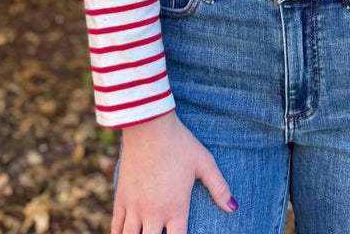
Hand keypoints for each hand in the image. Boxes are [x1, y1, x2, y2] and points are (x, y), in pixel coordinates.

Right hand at [111, 109, 236, 233]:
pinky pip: (116, 226)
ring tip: (145, 233)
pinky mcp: (121, 198)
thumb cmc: (180, 143)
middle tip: (162, 233)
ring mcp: (135, 207)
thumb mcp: (204, 163)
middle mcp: (154, 213)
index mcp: (176, 207)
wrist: (149, 127)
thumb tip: (234, 208)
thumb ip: (219, 188)